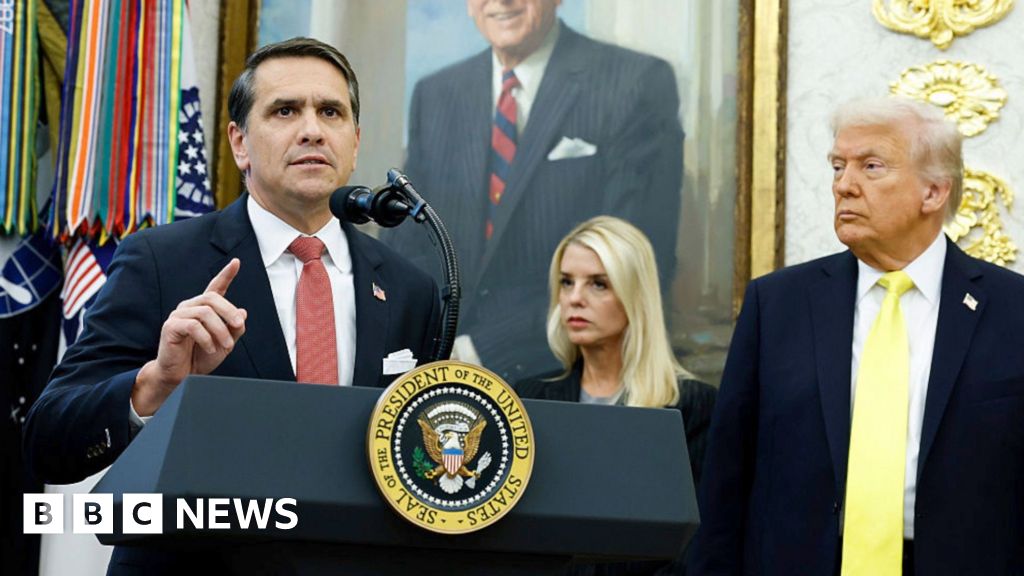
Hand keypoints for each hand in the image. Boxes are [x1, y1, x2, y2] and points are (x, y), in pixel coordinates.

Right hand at [132, 259, 246, 414]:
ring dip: (220, 330)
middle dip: (229, 312)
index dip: (226, 274)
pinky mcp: (171, 326)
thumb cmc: (202, 357)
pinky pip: (193, 326)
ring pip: (205, 312)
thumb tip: (243, 313)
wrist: (183, 376)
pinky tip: (210, 348)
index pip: (215, 287)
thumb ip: (233, 328)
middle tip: (238, 326)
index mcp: (204, 308)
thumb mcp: (225, 343)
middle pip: (213, 298)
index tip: (236, 262)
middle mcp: (190, 307)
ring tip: (226, 346)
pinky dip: (206, 338)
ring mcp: (179, 315)